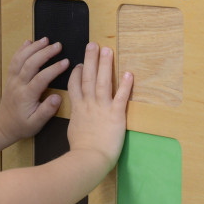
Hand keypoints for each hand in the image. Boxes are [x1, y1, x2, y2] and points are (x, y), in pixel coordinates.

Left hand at [0, 37, 69, 142]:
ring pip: (21, 58)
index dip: (54, 69)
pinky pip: (14, 60)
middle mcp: (18, 84)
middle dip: (45, 52)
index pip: (41, 78)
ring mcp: (12, 79)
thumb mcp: (36, 123)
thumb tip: (58, 97)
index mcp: (26, 95)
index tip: (66, 62)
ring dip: (33, 47)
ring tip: (46, 39)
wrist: (3, 125)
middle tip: (58, 45)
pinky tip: (29, 41)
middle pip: (31, 63)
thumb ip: (47, 111)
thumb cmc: (22, 125)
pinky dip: (21, 49)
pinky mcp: (10, 77)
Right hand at [66, 43, 132, 170]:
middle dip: (90, 60)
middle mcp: (89, 104)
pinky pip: (121, 96)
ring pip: (102, 82)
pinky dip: (125, 84)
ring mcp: (102, 108)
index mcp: (78, 109)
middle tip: (93, 45)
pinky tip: (129, 73)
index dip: (75, 73)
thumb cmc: (81, 150)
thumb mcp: (74, 132)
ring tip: (107, 50)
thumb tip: (79, 120)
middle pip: (87, 77)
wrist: (89, 158)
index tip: (77, 64)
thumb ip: (77, 122)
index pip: (75, 86)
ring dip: (105, 65)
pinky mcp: (116, 114)